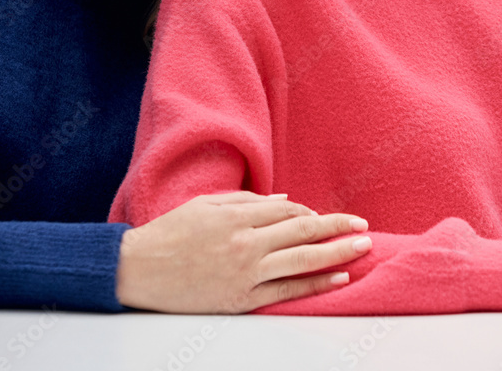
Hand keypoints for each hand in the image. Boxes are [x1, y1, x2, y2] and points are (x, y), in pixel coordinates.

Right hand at [115, 191, 370, 312]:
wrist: (138, 270)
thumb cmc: (169, 233)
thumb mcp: (206, 205)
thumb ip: (246, 201)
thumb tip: (283, 202)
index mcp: (236, 216)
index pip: (286, 211)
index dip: (311, 213)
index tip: (327, 217)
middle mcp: (245, 243)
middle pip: (302, 233)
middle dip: (337, 228)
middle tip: (363, 225)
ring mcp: (246, 274)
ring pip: (302, 261)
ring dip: (337, 253)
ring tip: (363, 247)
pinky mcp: (242, 299)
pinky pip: (287, 290)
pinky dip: (316, 283)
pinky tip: (338, 277)